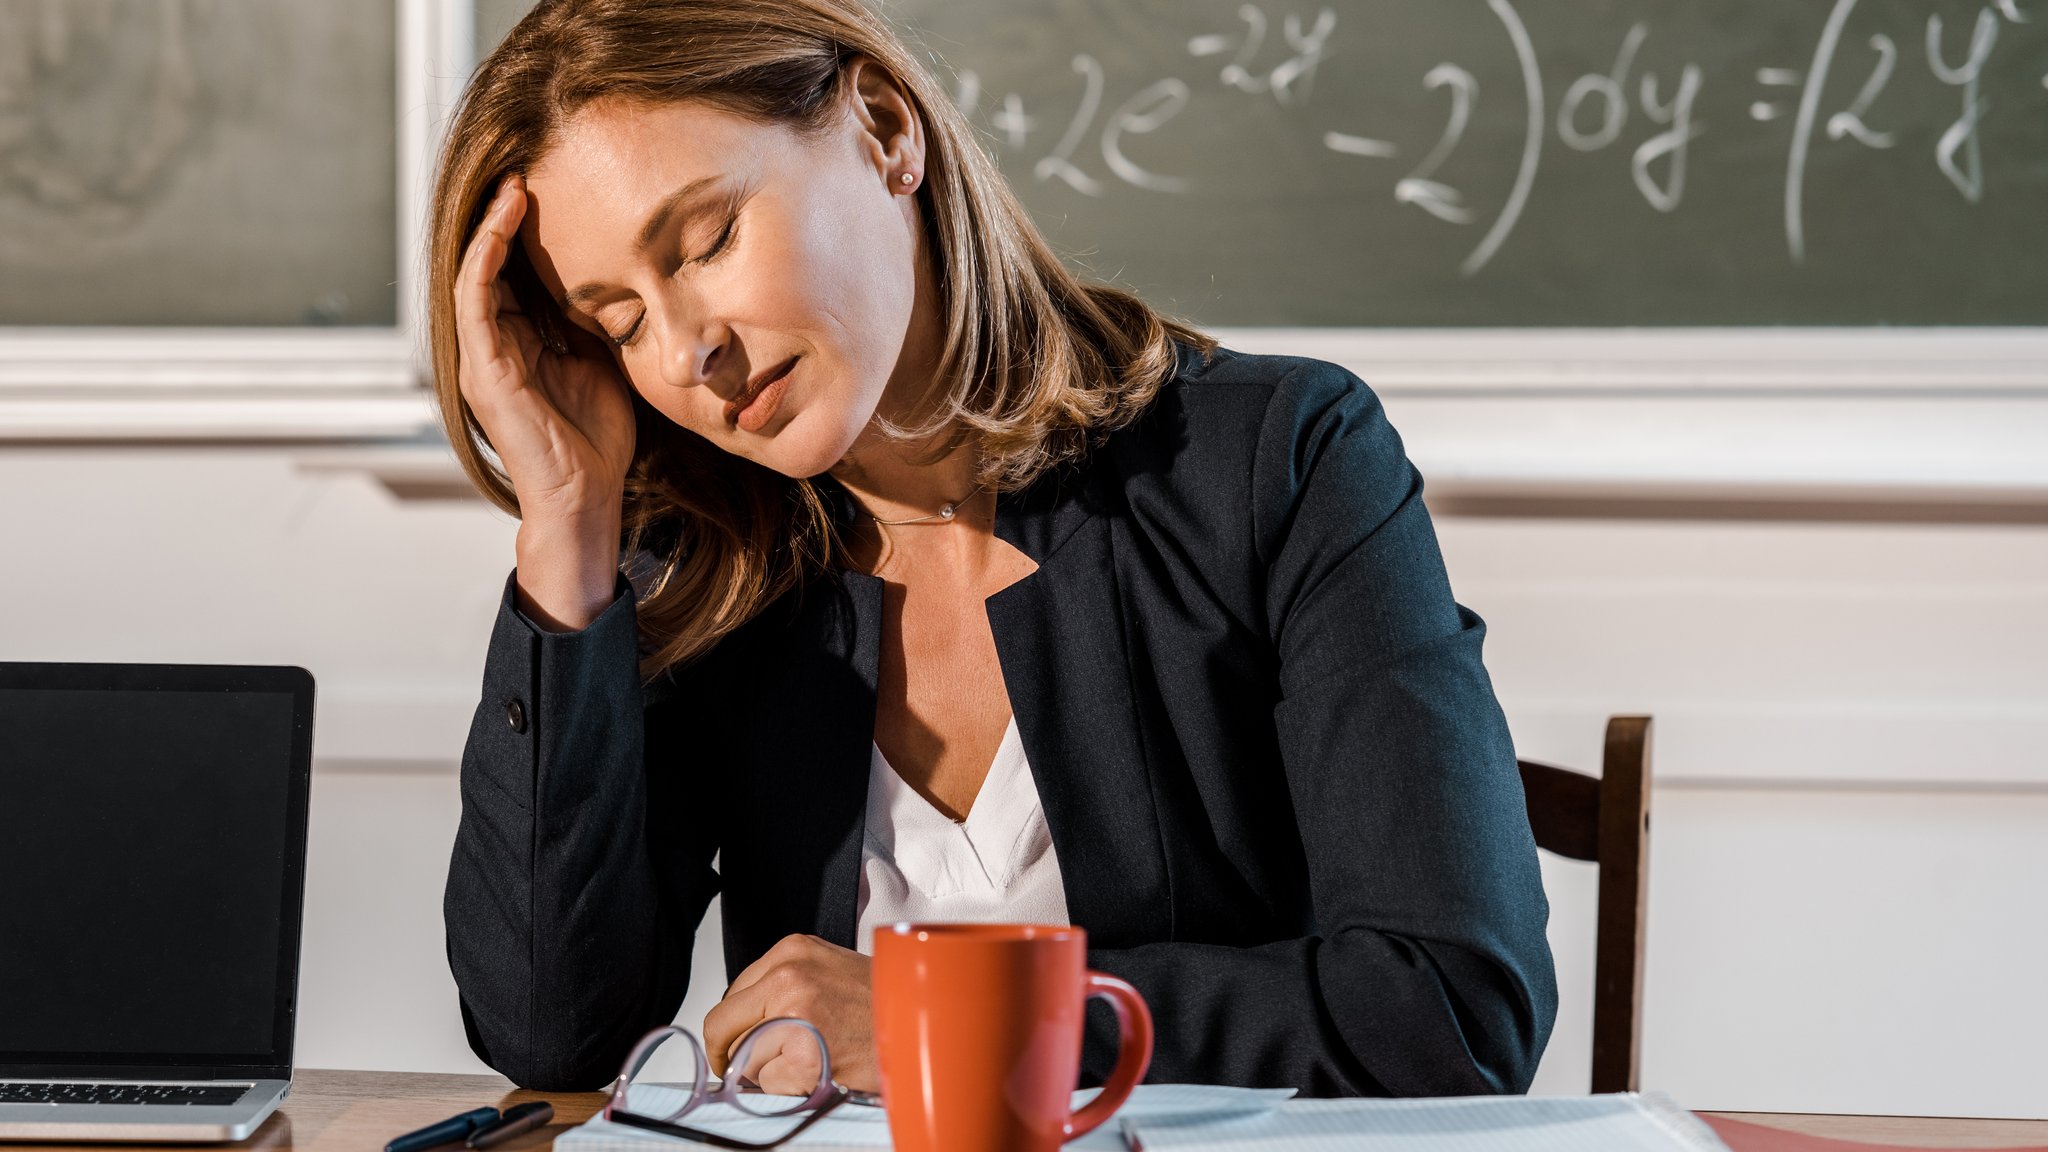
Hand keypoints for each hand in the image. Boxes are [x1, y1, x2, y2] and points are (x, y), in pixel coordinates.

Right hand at [453, 173, 636, 522]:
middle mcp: (489, 350)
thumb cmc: (594, 441)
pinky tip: (504, 223)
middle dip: (501, 222)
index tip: (545, 197)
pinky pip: (475, 298)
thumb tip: (602, 283)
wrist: (587, 496)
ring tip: (513, 187)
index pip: (510, 279)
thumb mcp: (597, 365)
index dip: (521, 238)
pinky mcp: (483, 369)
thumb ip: (586, 327)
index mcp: (514, 350)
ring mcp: (481, 359)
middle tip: (524, 174)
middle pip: (488, 270)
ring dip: (491, 228)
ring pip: (474, 275)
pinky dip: (486, 256)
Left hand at [703, 934, 877, 1093]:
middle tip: (741, 1067)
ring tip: (807, 1062)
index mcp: (793, 950)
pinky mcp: (803, 1055)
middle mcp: (788, 975)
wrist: (930, 1022)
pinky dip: (786, 1089)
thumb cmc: (885, 1002)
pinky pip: (766, 1084)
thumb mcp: (830, 970)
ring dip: (765, 1071)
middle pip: (722, 1024)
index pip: (732, 994)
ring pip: (743, 1058)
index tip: (733, 1042)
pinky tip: (818, 1074)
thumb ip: (786, 984)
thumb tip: (747, 1019)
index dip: (731, 1026)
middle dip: (729, 1051)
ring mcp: (794, 1015)